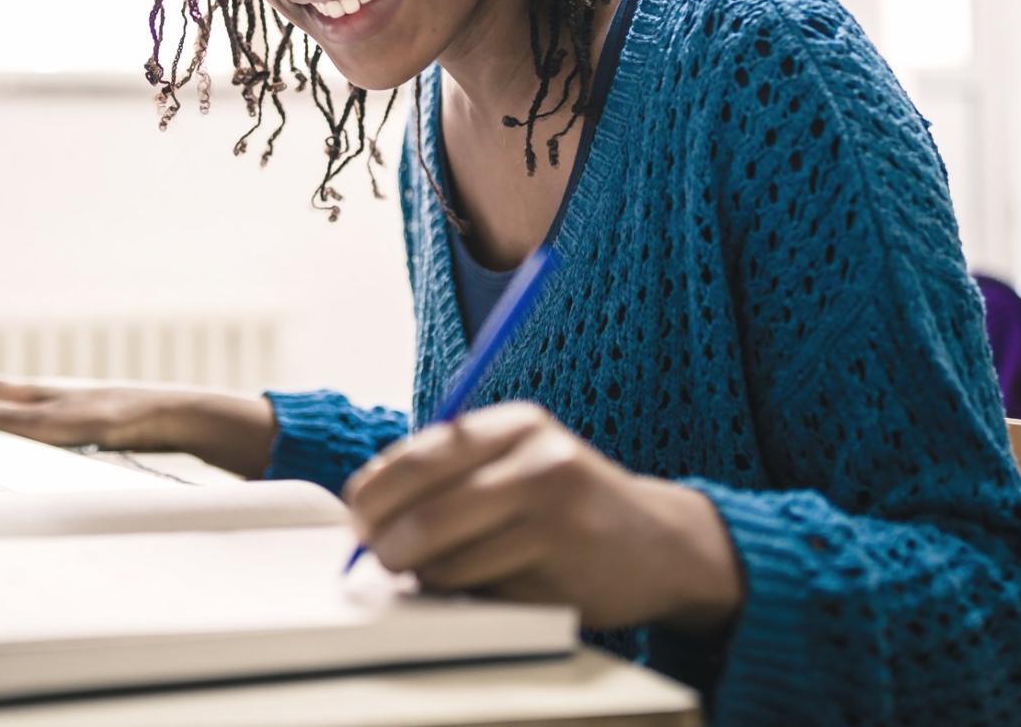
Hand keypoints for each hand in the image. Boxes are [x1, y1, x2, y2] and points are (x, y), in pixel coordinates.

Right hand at [0, 377, 276, 479]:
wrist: (168, 418)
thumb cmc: (114, 416)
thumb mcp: (56, 424)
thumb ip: (10, 423)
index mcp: (34, 392)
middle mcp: (47, 397)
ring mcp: (67, 412)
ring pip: (22, 423)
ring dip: (4, 443)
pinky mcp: (86, 429)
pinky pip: (46, 438)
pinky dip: (31, 453)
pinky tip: (39, 476)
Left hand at [343, 401, 742, 634]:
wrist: (661, 544)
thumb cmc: (569, 505)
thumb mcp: (518, 462)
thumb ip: (452, 471)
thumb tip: (366, 509)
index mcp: (515, 423)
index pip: (414, 458)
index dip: (373, 496)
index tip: (360, 519)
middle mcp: (536, 459)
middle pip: (422, 512)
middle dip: (385, 544)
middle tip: (381, 557)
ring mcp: (553, 512)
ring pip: (447, 560)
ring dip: (428, 577)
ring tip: (442, 571)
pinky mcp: (562, 564)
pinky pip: (482, 590)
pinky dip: (469, 595)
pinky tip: (490, 583)